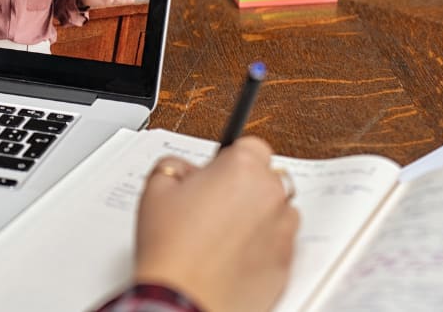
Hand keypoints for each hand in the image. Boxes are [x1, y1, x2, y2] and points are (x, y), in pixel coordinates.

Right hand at [133, 137, 298, 311]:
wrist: (184, 299)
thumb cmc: (172, 249)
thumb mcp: (155, 189)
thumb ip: (174, 166)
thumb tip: (184, 170)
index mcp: (242, 168)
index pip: (251, 145)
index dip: (230, 159)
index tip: (217, 172)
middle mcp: (271, 195)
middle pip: (265, 178)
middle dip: (242, 188)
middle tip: (210, 206)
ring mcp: (284, 230)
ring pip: (276, 211)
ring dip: (256, 216)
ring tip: (220, 235)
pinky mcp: (287, 262)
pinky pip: (278, 245)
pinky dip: (261, 247)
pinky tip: (230, 256)